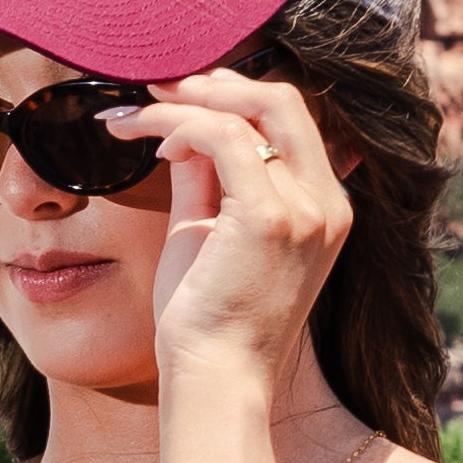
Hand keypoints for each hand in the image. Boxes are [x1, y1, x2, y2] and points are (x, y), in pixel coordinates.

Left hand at [113, 67, 351, 397]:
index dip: (237, 96)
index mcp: (324, 209)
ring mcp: (305, 210)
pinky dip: (177, 125)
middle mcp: (327, 204)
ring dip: (182, 104)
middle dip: (217, 84)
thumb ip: (205, 179)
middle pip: (285, 101)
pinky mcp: (270, 218)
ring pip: (249, 112)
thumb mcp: (210, 233)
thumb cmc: (208, 319)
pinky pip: (223, 138)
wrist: (216, 378)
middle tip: (160, 88)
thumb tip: (182, 131)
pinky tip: (146, 142)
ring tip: (136, 114)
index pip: (291, 123)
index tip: (182, 96)